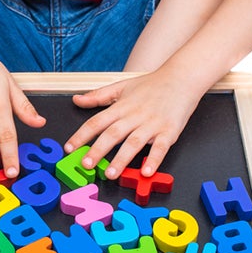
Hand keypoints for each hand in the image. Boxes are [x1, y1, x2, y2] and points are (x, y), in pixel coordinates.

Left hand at [64, 71, 203, 179]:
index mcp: (121, 107)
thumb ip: (98, 96)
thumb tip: (76, 100)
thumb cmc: (151, 85)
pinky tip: (146, 172)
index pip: (96, 122)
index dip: (81, 135)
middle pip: (113, 134)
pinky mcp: (169, 131)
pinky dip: (154, 160)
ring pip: (134, 143)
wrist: (181, 78)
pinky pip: (160, 147)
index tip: (69, 148)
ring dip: (121, 159)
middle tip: (86, 165)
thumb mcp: (121, 87)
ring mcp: (152, 124)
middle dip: (98, 150)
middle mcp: (134, 116)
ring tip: (110, 174)